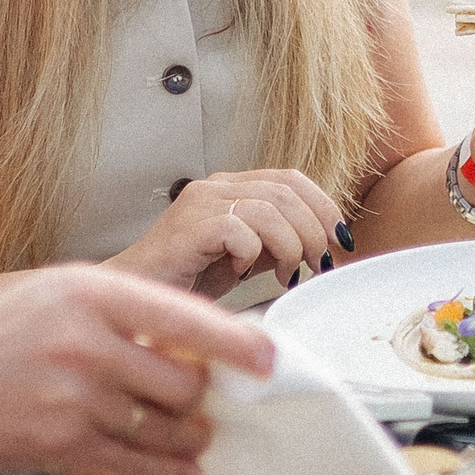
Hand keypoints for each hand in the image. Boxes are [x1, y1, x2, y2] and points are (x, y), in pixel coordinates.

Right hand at [0, 261, 272, 474]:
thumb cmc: (2, 336)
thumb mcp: (63, 296)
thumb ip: (131, 311)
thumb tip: (205, 347)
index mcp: (92, 292)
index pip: (185, 317)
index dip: (236, 342)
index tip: (270, 359)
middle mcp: (85, 342)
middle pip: (181, 384)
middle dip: (201, 402)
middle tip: (204, 406)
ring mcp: (71, 397)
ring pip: (163, 430)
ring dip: (188, 441)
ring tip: (194, 439)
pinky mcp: (59, 445)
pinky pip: (133, 467)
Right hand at [115, 168, 353, 298]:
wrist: (133, 296)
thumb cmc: (186, 281)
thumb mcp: (244, 259)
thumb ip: (275, 244)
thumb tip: (322, 245)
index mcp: (232, 187)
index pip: (291, 179)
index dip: (323, 205)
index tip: (341, 240)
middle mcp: (217, 185)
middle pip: (286, 192)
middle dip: (314, 230)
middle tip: (319, 263)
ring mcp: (201, 202)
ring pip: (269, 209)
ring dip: (290, 245)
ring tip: (287, 274)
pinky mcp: (189, 226)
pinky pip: (240, 231)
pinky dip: (252, 253)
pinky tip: (243, 272)